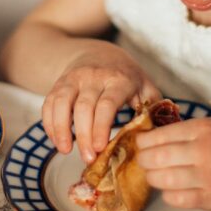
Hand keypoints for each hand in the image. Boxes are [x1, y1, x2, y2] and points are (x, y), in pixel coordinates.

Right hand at [42, 45, 159, 162]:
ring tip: (65, 150)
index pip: (107, 103)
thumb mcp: (144, 85)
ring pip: (61, 102)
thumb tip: (162, 133)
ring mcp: (73, 79)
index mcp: (119, 79)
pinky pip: (49, 103)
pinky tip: (57, 140)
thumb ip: (153, 107)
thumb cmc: (126, 75)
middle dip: (84, 135)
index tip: (101, 148)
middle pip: (84, 107)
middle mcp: (93, 76)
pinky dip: (49, 123)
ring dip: (60, 128)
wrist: (97, 51)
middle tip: (88, 158)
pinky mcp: (58, 83)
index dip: (102, 126)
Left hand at [136, 116, 210, 210]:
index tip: (139, 145)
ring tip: (155, 176)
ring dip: (153, 178)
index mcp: (202, 129)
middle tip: (144, 162)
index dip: (143, 142)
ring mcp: (206, 176)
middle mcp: (202, 151)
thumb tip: (153, 136)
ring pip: (162, 179)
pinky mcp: (210, 198)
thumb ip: (187, 130)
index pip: (159, 135)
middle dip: (144, 161)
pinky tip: (172, 190)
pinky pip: (176, 199)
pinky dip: (168, 195)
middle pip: (156, 157)